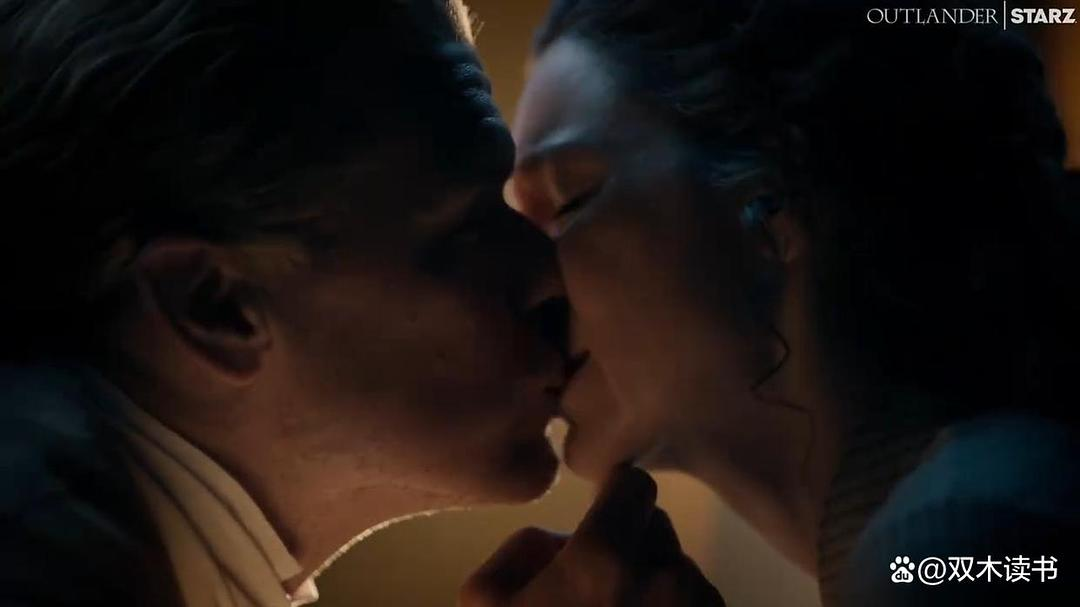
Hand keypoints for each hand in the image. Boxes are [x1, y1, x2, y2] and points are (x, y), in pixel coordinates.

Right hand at [460, 467, 724, 605]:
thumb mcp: (483, 604)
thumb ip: (518, 551)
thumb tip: (560, 540)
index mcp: (605, 559)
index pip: (635, 483)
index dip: (614, 494)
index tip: (602, 507)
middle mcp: (663, 578)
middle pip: (658, 524)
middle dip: (631, 539)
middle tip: (601, 577)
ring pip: (680, 566)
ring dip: (655, 579)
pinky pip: (699, 602)